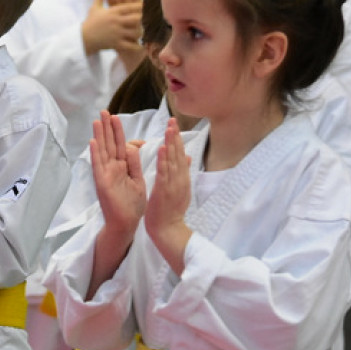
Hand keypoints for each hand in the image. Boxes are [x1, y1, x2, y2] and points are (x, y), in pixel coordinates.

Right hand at [82, 0, 142, 55]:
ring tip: (146, 32)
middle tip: (151, 19)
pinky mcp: (116, 44)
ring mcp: (117, 33)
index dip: (140, 6)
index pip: (130, 7)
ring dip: (141, 32)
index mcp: (113, 12)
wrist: (82, 38)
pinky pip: (130, 46)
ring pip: (135, 32)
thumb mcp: (95, 7)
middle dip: (144, 19)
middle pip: (136, 19)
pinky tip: (142, 47)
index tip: (147, 7)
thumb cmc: (90, 22)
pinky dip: (137, 47)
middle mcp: (116, 22)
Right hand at [90, 110, 145, 238]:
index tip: (115, 117)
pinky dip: (96, 154)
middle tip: (103, 111)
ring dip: (99, 136)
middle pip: (109, 144)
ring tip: (97, 120)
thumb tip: (133, 146)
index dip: (118, 131)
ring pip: (102, 151)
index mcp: (122, 167)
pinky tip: (93, 141)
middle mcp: (112, 169)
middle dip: (107, 127)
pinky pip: (98, 166)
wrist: (127, 224)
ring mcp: (106, 175)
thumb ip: (134, 164)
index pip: (120, 145)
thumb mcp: (137, 180)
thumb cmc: (132, 205)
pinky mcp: (102, 183)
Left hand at [143, 118, 192, 274]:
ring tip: (169, 128)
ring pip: (173, 160)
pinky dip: (164, 159)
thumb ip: (184, 172)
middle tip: (172, 120)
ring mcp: (173, 184)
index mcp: (182, 178)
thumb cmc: (171, 210)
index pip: (181, 155)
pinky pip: (164, 172)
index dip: (178, 139)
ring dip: (171, 143)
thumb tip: (188, 157)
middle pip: (179, 154)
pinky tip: (162, 148)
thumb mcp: (180, 189)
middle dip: (175, 136)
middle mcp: (180, 179)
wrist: (168, 229)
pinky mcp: (164, 190)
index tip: (174, 125)